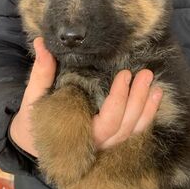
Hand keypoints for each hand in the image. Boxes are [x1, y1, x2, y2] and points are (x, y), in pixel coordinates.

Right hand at [10, 38, 162, 157]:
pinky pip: (136, 132)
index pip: (107, 121)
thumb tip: (42, 43)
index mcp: (79, 135)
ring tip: (154, 84)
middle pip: (125, 126)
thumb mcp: (34, 97)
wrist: (34, 143)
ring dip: (147, 107)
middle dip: (138, 99)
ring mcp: (107, 145)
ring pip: (134, 131)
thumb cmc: (34, 120)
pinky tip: (155, 96)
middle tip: (145, 73)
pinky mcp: (113, 142)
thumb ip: (42, 73)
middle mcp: (97, 144)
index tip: (124, 74)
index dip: (119, 100)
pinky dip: (148, 115)